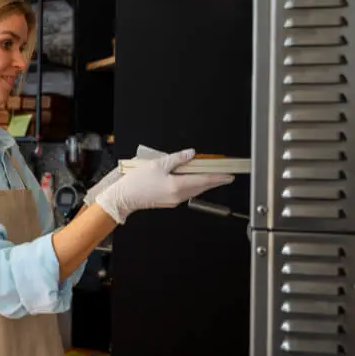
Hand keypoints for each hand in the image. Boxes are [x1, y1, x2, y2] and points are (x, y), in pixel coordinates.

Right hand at [95, 148, 233, 223]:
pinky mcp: (170, 201)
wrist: (125, 197)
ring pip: (195, 190)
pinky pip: (187, 192)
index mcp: (177, 185)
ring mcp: (175, 200)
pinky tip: (194, 179)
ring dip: (204, 183)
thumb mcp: (157, 164)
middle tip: (225, 174)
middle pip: (202, 187)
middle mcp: (178, 195)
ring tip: (212, 175)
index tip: (229, 175)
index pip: (204, 180)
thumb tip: (190, 154)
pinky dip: (194, 185)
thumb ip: (176, 158)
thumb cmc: (137, 182)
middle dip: (214, 180)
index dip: (218, 177)